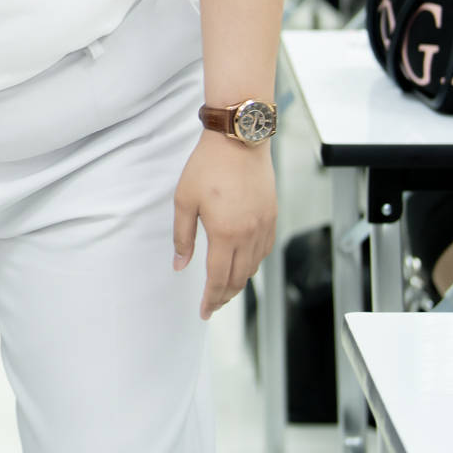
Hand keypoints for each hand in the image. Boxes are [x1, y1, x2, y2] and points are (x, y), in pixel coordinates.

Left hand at [173, 128, 276, 319]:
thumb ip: (183, 237)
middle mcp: (249, 235)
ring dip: (239, 281)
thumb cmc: (208, 166)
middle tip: (213, 304)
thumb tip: (180, 265)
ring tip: (225, 286)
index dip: (211, 299)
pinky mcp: (272, 216)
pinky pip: (265, 250)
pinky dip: (253, 263)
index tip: (205, 311)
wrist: (239, 140)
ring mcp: (264, 226)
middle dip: (225, 296)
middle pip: (239, 279)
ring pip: (254, 267)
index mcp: (225, 234)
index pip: (218, 279)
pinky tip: (243, 263)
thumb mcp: (184, 201)